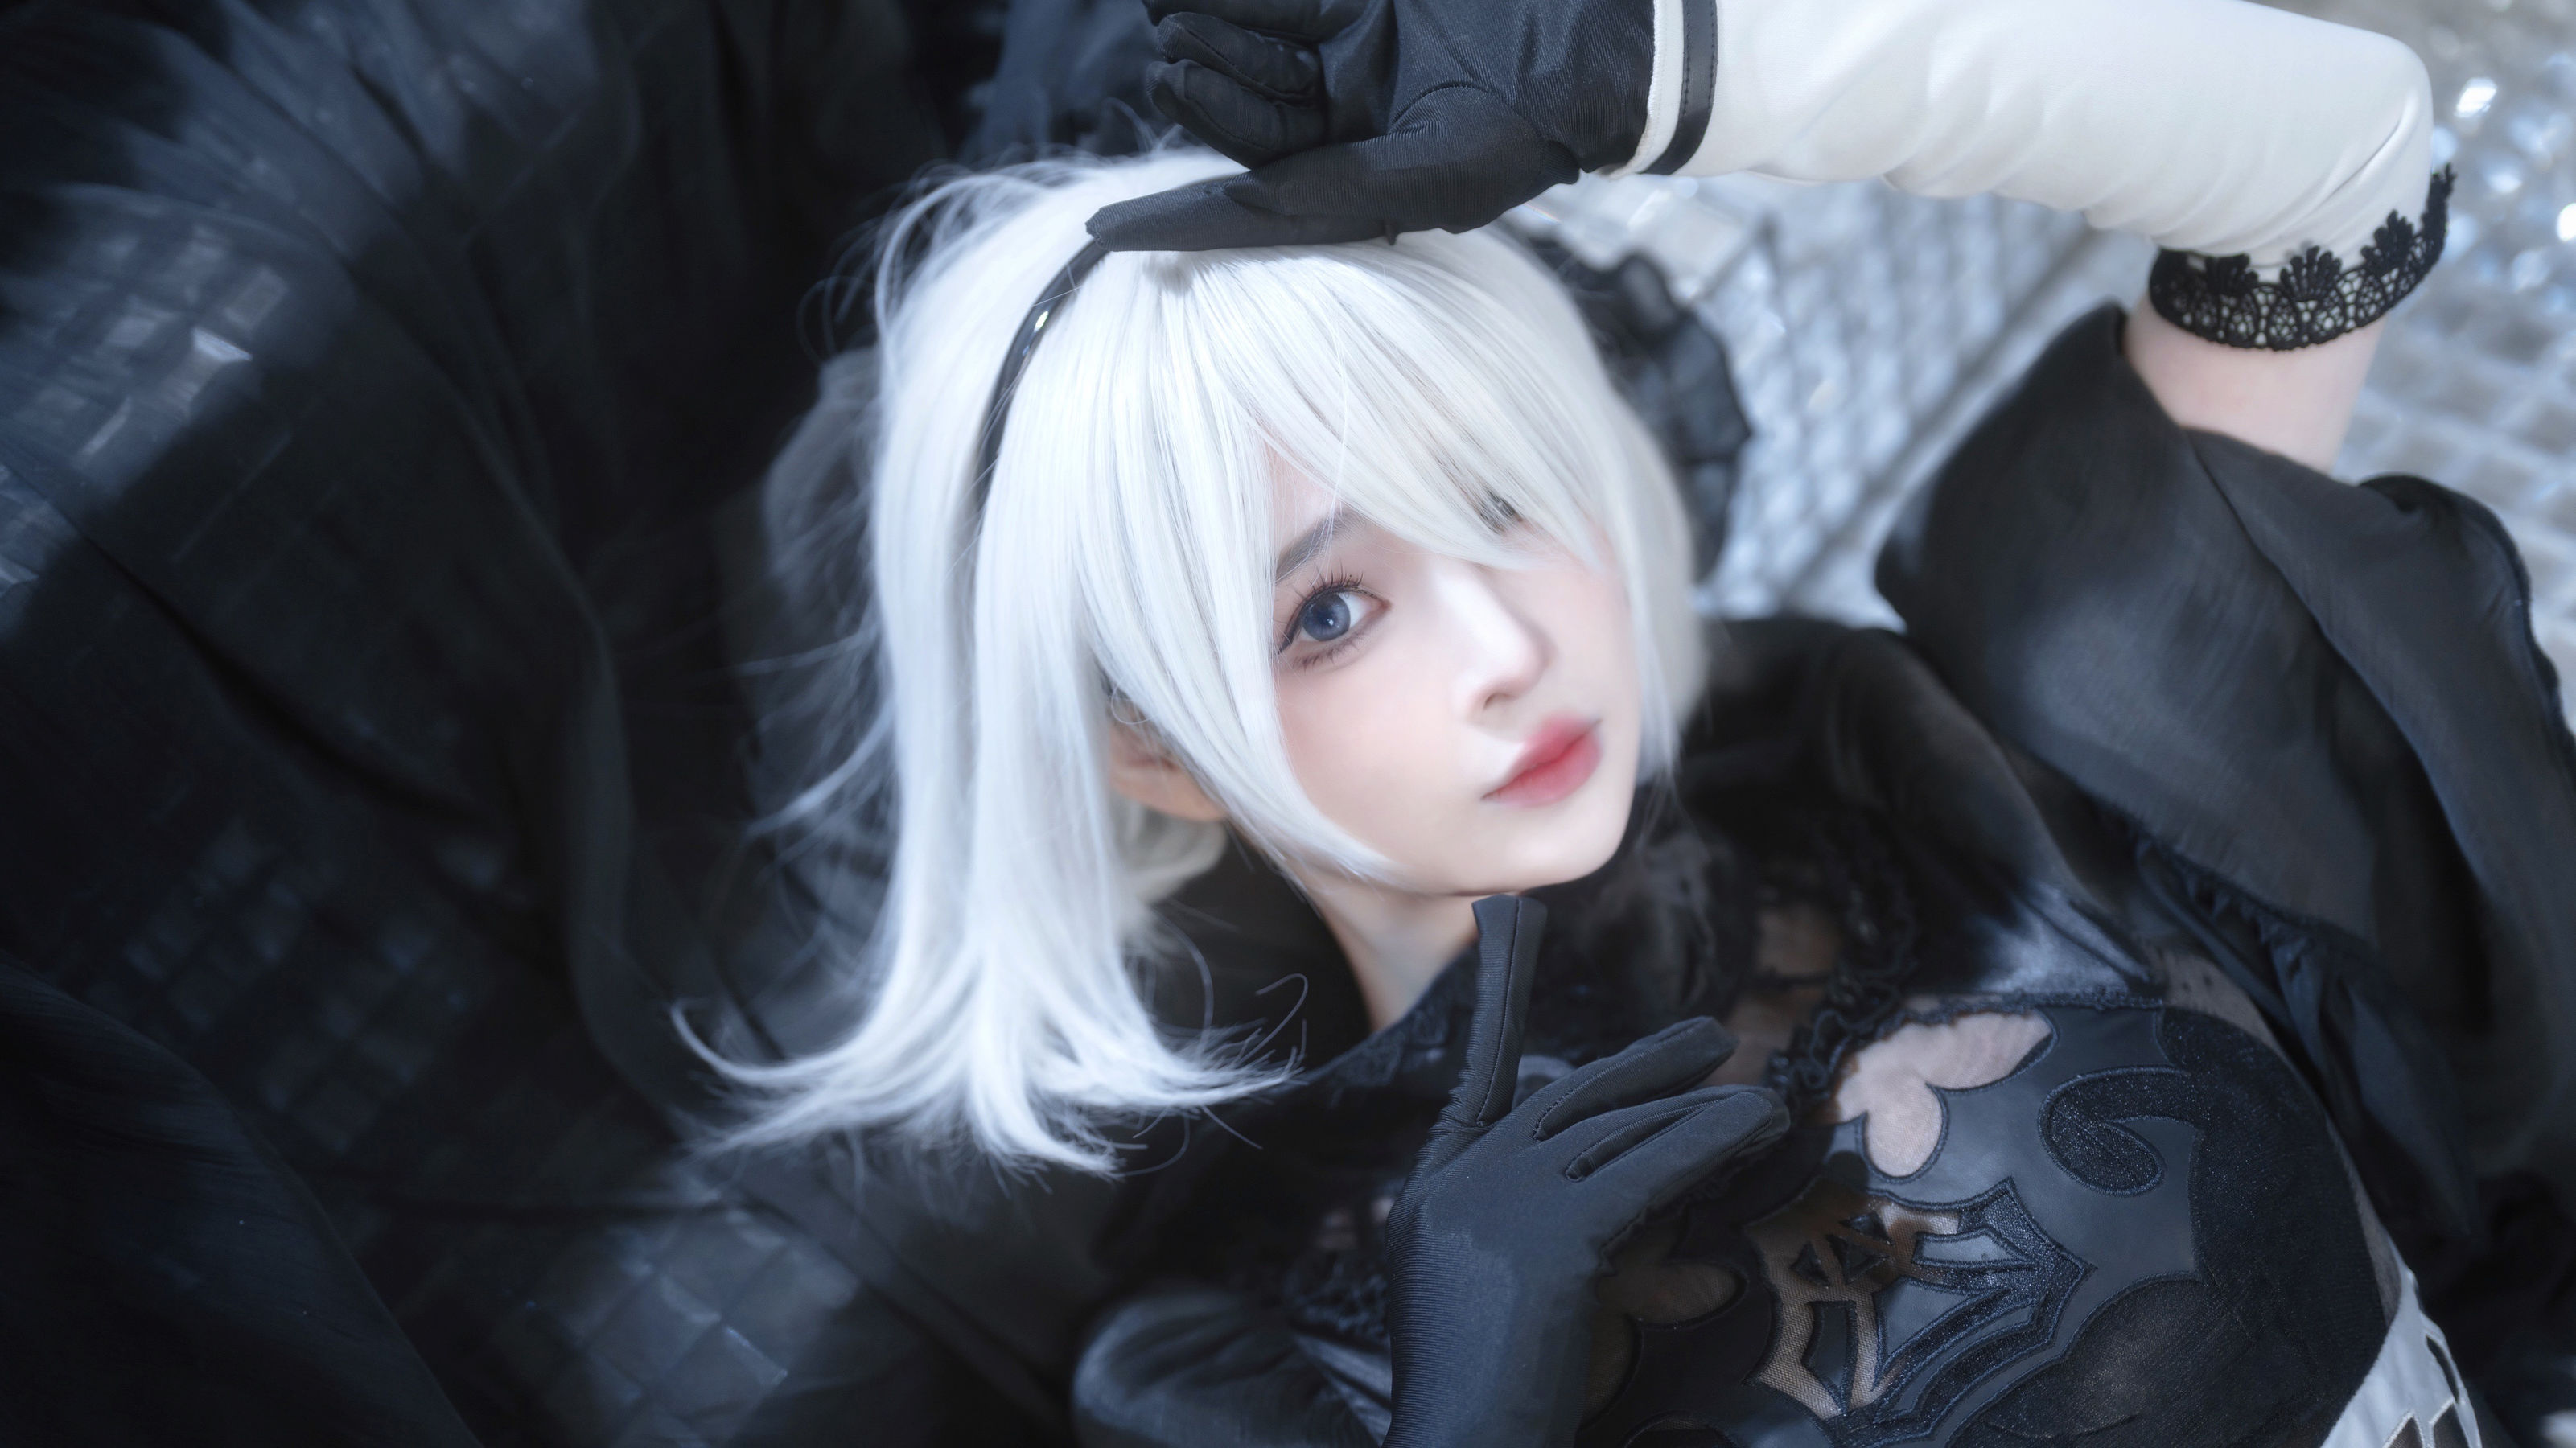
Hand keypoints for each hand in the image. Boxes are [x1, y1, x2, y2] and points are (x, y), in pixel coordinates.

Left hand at [1087, 0, 1654, 250]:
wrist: (1607, 43)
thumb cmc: (1535, 125)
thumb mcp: (1444, 173)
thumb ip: (1349, 188)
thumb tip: (1251, 197)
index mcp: (1355, 179)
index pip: (1249, 202)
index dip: (1177, 220)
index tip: (1104, 235)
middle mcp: (1344, 119)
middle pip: (1245, 110)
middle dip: (1201, 91)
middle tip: (1168, 64)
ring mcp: (1352, 52)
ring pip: (1255, 42)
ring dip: (1208, 27)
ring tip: (1168, 15)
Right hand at [1379, 896, 1786, 1447]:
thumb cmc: (1482, 1399)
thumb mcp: (1480, 1294)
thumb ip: (1515, 1216)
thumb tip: (1578, 1144)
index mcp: (1430, 1194)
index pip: (1480, 1076)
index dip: (1503, 994)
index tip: (1513, 921)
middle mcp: (1458, 1182)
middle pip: (1565, 1096)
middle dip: (1643, 1065)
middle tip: (1708, 1039)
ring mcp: (1500, 1202)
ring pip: (1615, 1131)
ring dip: (1694, 1105)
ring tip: (1756, 1096)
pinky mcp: (1553, 1235)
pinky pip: (1647, 1169)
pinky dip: (1707, 1137)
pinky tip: (1755, 1118)